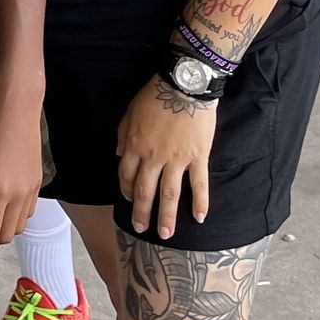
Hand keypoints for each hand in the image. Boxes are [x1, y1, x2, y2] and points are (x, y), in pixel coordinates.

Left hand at [0, 84, 42, 249]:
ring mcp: (32, 189)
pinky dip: (14, 217)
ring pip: (19, 224)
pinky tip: (1, 206)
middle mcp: (20, 195)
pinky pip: (28, 210)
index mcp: (0, 192)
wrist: (17, 107)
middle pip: (7, 234)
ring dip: (2, 230)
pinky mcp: (38, 180)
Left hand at [116, 78, 216, 237]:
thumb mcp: (129, 113)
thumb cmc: (154, 96)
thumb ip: (122, 136)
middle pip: (145, 190)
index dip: (125, 190)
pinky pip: (199, 184)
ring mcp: (177, 159)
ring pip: (170, 193)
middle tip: (141, 229)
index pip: (125, 175)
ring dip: (166, 216)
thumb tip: (118, 155)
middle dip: (141, 212)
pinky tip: (199, 218)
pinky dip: (200, 202)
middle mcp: (153, 157)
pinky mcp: (198, 157)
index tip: (128, 200)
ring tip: (165, 234)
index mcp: (134, 146)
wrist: (184, 86)